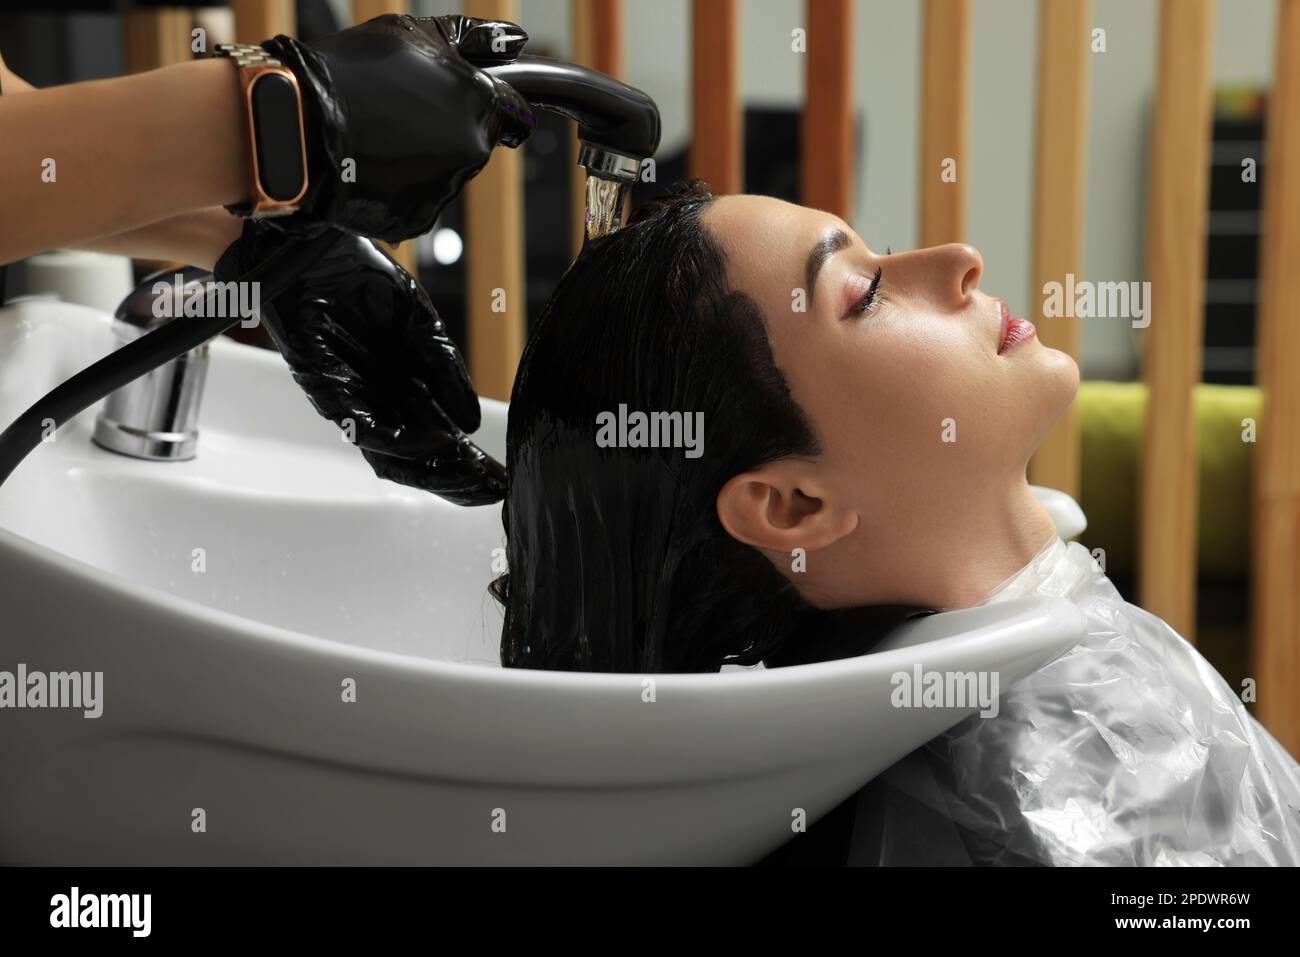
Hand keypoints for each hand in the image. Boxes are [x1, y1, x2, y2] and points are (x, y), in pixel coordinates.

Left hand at [214, 219, 505, 505]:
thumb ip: (444, 368)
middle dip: (453, 479)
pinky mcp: (321, 384)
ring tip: (464, 474)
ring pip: (386, 454)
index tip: (499, 480)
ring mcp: (349, 399)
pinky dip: (391, 437)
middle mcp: (377, 403)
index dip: (466, 465)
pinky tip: (426, 442)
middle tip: (489, 489)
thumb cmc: (362, 281)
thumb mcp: (420, 322)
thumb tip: (471, 420)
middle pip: (414, 461)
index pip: (437, 443)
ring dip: (427, 468)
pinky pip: (355, 422)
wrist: (317, 245)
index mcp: (404, 390)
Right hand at [260, 13, 535, 241]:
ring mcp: (446, 186)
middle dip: (448, 130)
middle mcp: (473, 148)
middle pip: (476, 143)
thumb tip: (517, 41)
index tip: (465, 107)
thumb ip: (471, 37)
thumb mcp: (411, 32)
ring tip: (378, 137)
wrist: (296, 124)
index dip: (490, 108)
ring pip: (445, 173)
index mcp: (480, 101)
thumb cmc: (350, 71)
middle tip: (400, 114)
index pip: (514, 114)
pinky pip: (417, 200)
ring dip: (422, 158)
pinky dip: (399, 187)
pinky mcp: (419, 217)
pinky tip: (370, 165)